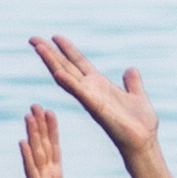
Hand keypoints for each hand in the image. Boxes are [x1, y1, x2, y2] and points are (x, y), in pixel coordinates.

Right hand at [28, 33, 157, 162]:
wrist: (143, 141)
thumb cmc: (140, 123)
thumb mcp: (136, 95)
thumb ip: (131, 82)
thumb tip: (130, 69)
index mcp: (100, 85)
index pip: (79, 63)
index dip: (67, 49)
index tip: (54, 36)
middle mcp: (91, 90)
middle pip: (65, 67)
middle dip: (49, 53)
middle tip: (33, 39)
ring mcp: (91, 98)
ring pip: (66, 77)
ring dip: (52, 62)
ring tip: (39, 48)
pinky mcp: (96, 107)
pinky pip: (80, 93)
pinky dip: (69, 83)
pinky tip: (57, 73)